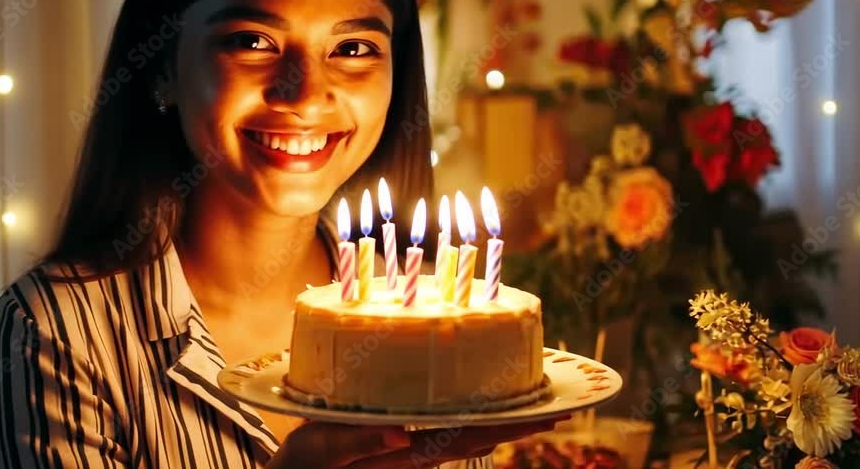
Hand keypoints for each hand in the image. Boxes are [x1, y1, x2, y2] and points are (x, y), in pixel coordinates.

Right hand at [265, 416, 569, 468]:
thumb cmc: (302, 465)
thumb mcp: (320, 450)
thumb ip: (357, 444)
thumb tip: (401, 436)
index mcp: (404, 456)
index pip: (469, 438)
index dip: (509, 426)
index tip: (544, 414)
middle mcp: (416, 454)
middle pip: (479, 435)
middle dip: (517, 422)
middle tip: (557, 402)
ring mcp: (410, 450)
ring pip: (466, 433)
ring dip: (500, 419)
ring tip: (530, 398)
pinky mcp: (400, 444)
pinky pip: (445, 428)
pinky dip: (471, 414)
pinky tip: (478, 398)